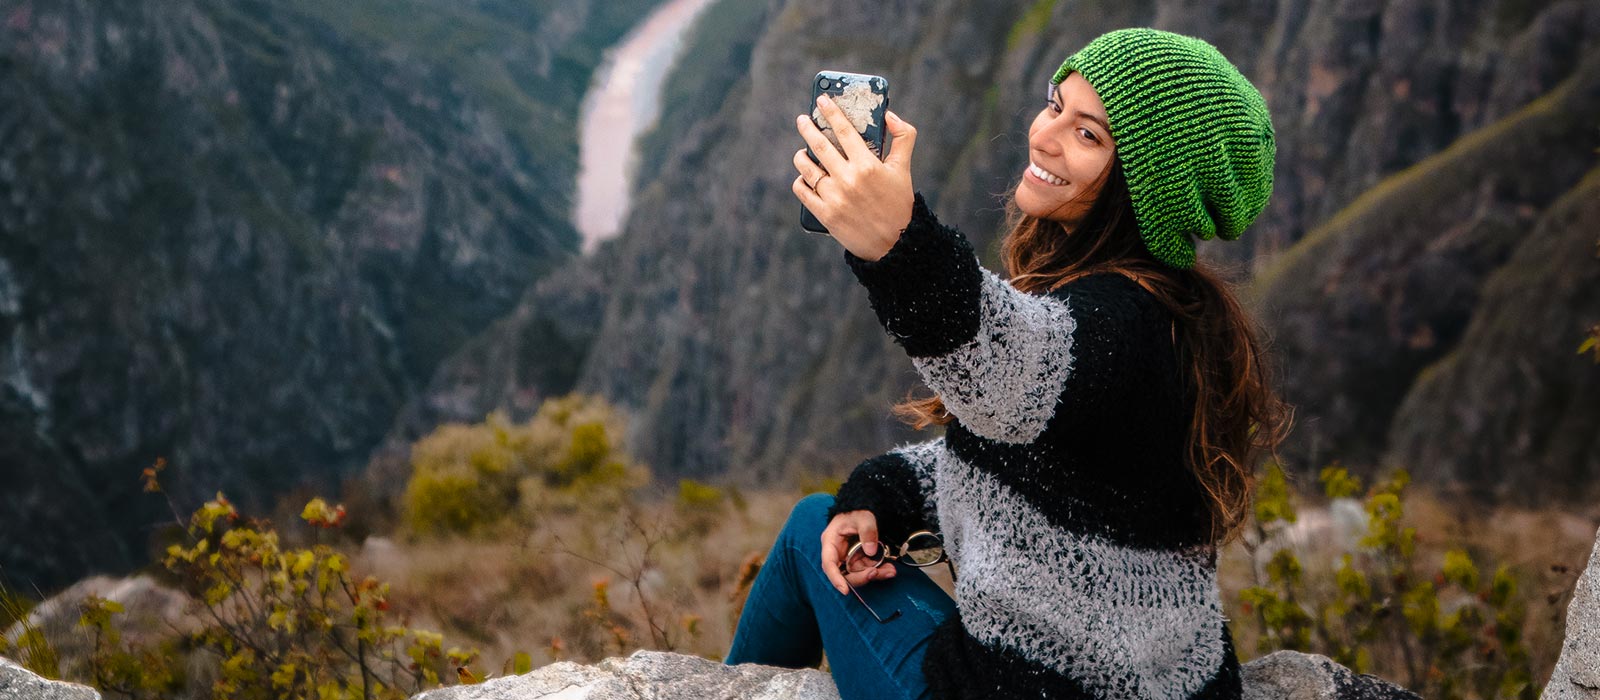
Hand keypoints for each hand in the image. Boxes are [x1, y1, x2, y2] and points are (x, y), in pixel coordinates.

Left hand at [792, 95, 916, 260]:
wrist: (895, 244)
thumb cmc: (899, 203)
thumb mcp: (904, 169)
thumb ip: (903, 137)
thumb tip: (889, 115)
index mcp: (867, 165)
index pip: (843, 130)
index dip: (830, 111)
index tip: (821, 100)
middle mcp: (848, 179)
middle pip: (820, 145)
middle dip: (808, 128)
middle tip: (802, 120)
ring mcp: (834, 197)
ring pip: (806, 167)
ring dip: (801, 156)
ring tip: (802, 152)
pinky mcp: (824, 214)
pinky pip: (802, 191)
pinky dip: (800, 181)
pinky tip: (804, 177)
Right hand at [821, 509, 895, 593]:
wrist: (862, 509)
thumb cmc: (857, 511)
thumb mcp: (863, 517)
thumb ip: (867, 531)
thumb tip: (871, 551)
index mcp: (830, 542)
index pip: (829, 564)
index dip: (835, 579)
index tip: (844, 590)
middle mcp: (837, 553)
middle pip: (844, 573)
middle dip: (861, 577)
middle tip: (876, 573)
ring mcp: (848, 557)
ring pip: (858, 573)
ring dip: (874, 574)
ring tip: (890, 571)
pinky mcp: (858, 559)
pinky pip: (867, 568)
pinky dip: (878, 570)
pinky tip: (890, 568)